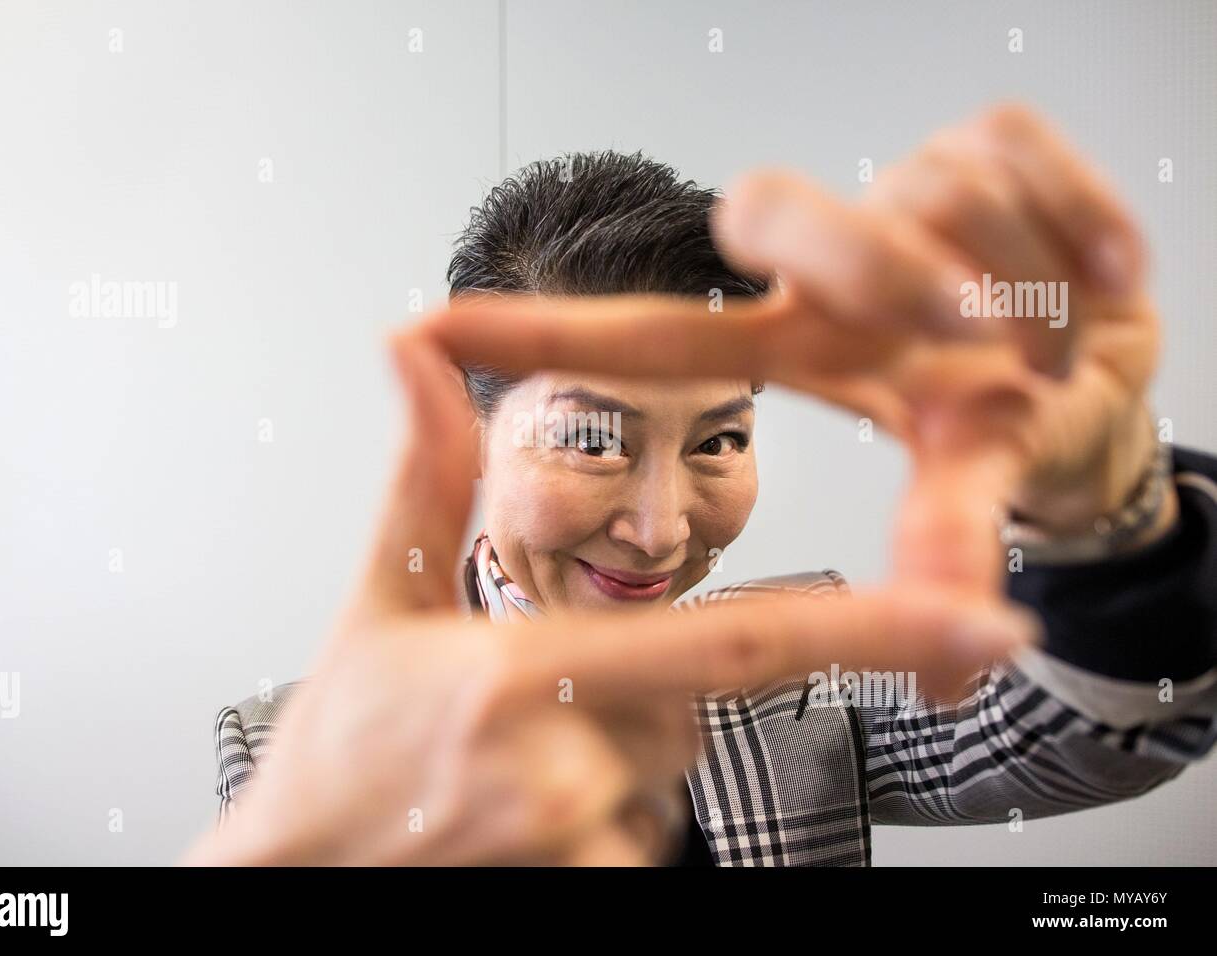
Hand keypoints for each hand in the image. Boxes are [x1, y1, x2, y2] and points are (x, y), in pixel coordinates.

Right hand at [182, 334, 1035, 865]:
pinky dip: (605, 809)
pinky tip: (522, 810)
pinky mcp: (594, 889)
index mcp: (526, 673)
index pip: (733, 642)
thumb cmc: (339, 747)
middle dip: (642, 688)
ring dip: (616, 751)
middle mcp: (569, 766)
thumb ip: (425, 475)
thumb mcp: (382, 601)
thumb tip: (416, 351)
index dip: (874, 629)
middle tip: (524, 707)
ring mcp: (586, 843)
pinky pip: (645, 831)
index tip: (983, 621)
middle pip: (694, 702)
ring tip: (508, 765)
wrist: (297, 880)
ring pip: (668, 769)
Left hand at [421, 103, 1174, 594]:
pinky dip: (1082, 217)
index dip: (545, 329)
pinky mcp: (990, 147)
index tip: (434, 322)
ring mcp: (903, 202)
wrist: (1105, 372)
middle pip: (782, 209)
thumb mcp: (967, 484)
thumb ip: (944, 548)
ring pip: (938, 183)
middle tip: (967, 329)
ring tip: (1057, 326)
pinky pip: (1023, 149)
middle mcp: (828, 269)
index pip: (649, 333)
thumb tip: (936, 667)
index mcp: (797, 344)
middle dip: (881, 259)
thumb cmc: (1000, 424)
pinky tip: (1104, 273)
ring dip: (1022, 265)